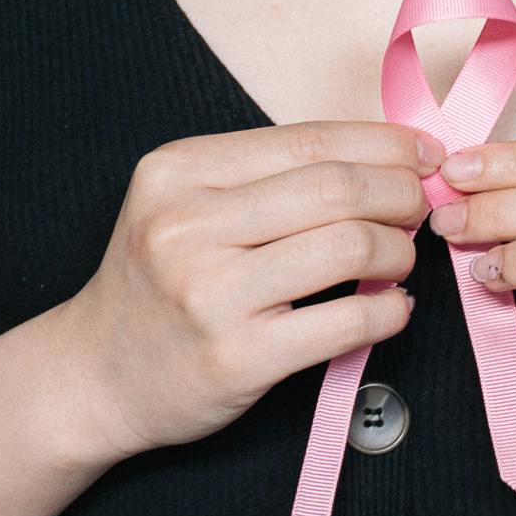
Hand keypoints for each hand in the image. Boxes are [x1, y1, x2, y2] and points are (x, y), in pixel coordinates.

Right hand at [53, 121, 442, 461]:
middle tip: (419, 209)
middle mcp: (187, 225)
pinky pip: (346, 321)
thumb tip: (384, 156)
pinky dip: (390, 310)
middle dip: (400, 193)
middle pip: (336, 187)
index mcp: (178, 171)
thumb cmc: (156, 284)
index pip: (308, 140)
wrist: (92, 375)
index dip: (383, 143)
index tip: (422, 154)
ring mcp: (211, 294)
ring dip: (398, 250)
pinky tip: (392, 307)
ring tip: (399, 258)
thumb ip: (266, 177)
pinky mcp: (238, 358)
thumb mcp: (183, 204)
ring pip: (348, 246)